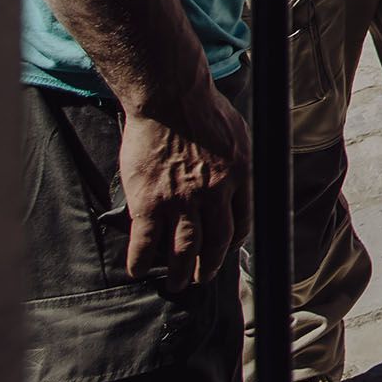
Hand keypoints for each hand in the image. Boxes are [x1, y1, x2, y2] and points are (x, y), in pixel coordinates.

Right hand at [117, 77, 250, 293]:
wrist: (170, 97)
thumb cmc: (203, 108)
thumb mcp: (238, 134)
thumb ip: (239, 161)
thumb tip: (241, 178)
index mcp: (240, 176)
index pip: (243, 221)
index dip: (234, 241)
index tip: (226, 249)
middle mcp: (215, 193)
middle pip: (216, 242)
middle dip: (210, 265)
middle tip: (201, 279)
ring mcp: (181, 200)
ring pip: (184, 249)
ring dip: (180, 272)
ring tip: (176, 284)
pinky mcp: (149, 202)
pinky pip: (146, 242)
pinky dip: (142, 260)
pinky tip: (138, 270)